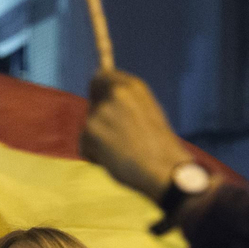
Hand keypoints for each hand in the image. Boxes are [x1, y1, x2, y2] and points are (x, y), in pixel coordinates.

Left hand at [82, 70, 193, 201]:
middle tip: (121, 140)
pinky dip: (95, 155)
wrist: (165, 169)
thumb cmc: (159, 147)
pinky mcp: (90, 130)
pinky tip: (114, 159)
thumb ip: (126, 102)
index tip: (100, 103)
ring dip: (99, 142)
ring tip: (123, 151)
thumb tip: (103, 89)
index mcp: (133, 85)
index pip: (100, 78)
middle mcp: (116, 92)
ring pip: (89, 127)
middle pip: (93, 105)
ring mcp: (102, 111)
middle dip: (100, 123)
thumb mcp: (148, 112)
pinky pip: (84, 145)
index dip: (99, 93)